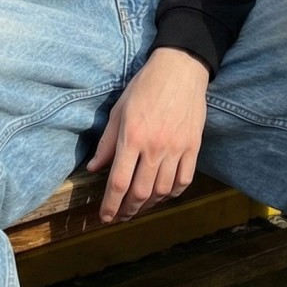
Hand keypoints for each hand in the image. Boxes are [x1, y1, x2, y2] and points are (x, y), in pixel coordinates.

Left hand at [87, 47, 208, 222]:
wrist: (181, 69)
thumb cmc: (145, 87)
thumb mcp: (119, 111)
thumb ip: (107, 143)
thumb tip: (93, 169)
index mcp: (132, 137)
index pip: (118, 183)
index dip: (110, 205)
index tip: (105, 217)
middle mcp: (155, 147)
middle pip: (140, 193)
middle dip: (128, 211)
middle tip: (120, 217)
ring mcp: (177, 149)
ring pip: (163, 191)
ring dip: (149, 205)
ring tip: (138, 207)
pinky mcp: (193, 147)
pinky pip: (184, 180)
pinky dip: (173, 193)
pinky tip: (163, 195)